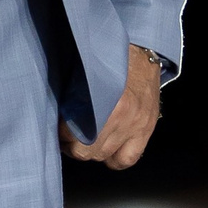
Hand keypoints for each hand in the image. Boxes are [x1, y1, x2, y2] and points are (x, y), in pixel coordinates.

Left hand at [63, 47, 163, 169]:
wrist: (142, 48)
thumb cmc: (112, 58)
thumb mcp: (88, 74)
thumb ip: (75, 98)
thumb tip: (60, 119)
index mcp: (102, 98)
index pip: (72, 134)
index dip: (63, 134)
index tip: (61, 128)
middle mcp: (120, 115)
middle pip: (87, 150)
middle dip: (75, 145)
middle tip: (71, 137)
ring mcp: (135, 124)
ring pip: (104, 156)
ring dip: (93, 151)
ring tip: (88, 141)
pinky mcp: (146, 128)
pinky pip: (127, 159)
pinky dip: (116, 158)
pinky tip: (108, 149)